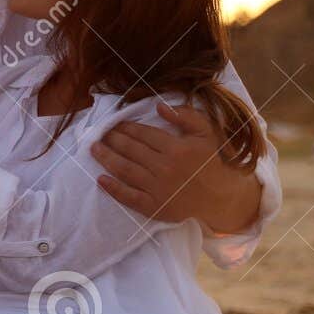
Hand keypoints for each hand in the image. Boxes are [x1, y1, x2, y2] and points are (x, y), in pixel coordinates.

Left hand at [92, 102, 259, 229]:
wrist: (219, 196)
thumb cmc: (210, 161)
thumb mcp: (205, 133)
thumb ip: (186, 116)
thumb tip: (159, 106)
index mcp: (177, 148)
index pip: (143, 134)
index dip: (126, 127)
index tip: (114, 123)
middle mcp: (165, 167)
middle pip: (130, 150)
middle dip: (112, 140)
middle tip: (99, 133)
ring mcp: (158, 188)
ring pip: (125, 170)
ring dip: (106, 158)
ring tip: (94, 149)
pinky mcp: (154, 206)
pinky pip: (128, 197)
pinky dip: (112, 188)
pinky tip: (100, 179)